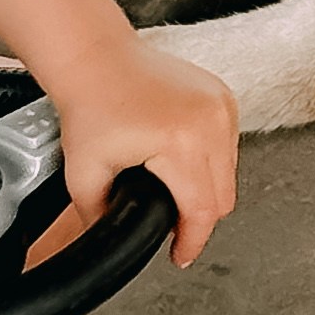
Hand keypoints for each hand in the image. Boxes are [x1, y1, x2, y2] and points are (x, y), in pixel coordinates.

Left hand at [41, 35, 237, 268]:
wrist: (96, 58)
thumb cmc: (90, 104)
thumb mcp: (85, 176)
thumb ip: (102, 218)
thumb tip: (113, 241)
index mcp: (182, 142)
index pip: (202, 210)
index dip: (191, 242)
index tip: (180, 256)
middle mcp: (211, 120)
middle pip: (223, 197)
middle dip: (198, 218)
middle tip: (172, 226)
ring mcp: (221, 105)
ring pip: (230, 173)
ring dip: (206, 189)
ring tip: (173, 190)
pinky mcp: (223, 96)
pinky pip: (229, 145)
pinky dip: (211, 161)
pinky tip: (183, 162)